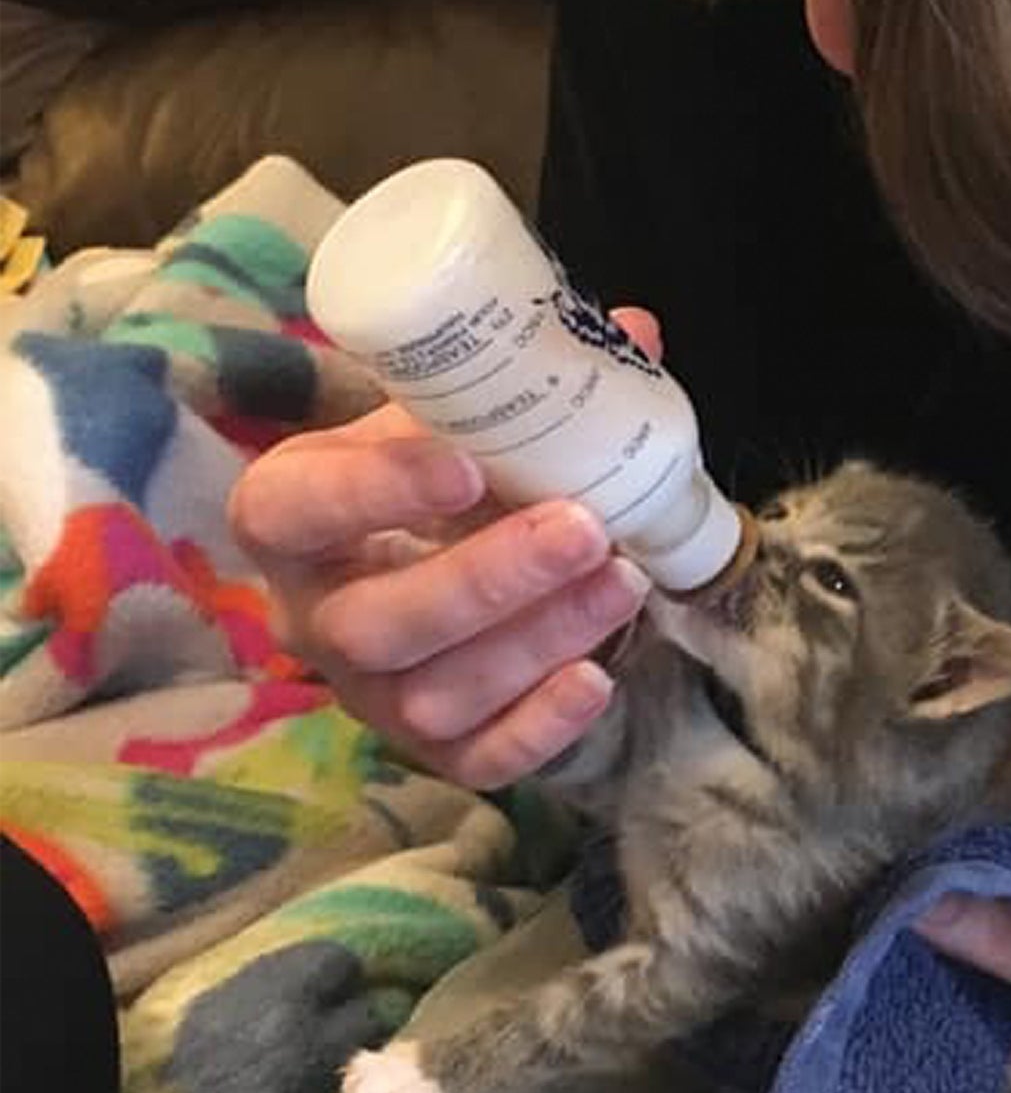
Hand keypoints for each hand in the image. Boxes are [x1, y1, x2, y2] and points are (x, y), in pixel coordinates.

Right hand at [228, 306, 663, 789]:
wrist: (436, 553)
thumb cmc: (440, 473)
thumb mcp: (455, 418)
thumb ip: (523, 378)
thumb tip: (638, 330)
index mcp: (290, 514)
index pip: (298, 508)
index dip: (374, 492)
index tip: (464, 464)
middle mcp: (313, 617)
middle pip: (379, 623)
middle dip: (490, 578)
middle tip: (585, 526)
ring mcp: (370, 694)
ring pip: (436, 695)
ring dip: (540, 639)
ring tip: (626, 578)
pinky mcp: (431, 750)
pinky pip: (477, 761)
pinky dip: (541, 726)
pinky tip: (600, 678)